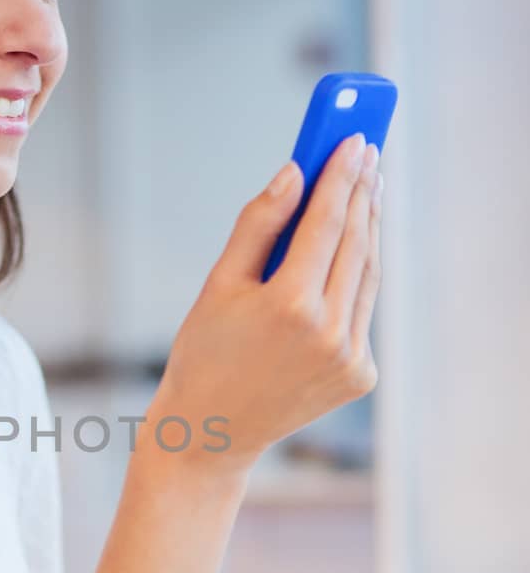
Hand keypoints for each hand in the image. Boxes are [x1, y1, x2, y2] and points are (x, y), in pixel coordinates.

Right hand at [140, 134, 381, 475]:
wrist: (212, 432)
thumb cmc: (204, 353)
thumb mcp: (219, 284)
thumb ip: (258, 224)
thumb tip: (294, 173)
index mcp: (289, 306)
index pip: (326, 223)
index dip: (341, 176)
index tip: (354, 139)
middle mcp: (328, 333)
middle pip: (356, 243)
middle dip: (361, 193)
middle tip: (366, 153)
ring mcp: (349, 358)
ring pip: (367, 275)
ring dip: (368, 229)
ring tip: (365, 190)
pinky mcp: (360, 375)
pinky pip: (362, 310)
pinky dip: (358, 275)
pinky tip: (353, 247)